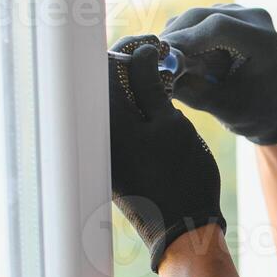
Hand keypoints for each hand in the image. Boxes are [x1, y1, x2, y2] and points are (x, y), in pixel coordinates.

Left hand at [108, 35, 225, 271]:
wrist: (182, 230)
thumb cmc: (183, 177)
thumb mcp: (172, 124)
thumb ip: (150, 85)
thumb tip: (140, 53)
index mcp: (106, 123)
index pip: (103, 68)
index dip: (128, 50)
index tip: (153, 46)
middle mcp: (94, 136)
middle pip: (101, 85)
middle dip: (129, 67)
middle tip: (159, 62)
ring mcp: (99, 152)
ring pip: (108, 104)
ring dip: (131, 88)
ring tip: (161, 83)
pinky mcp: (108, 163)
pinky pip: (113, 124)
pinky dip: (131, 110)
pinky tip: (154, 109)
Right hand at [160, 4, 276, 145]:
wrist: (270, 105)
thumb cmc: (251, 111)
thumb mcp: (222, 108)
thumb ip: (192, 90)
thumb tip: (156, 71)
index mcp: (264, 41)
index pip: (220, 27)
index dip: (186, 39)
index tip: (160, 56)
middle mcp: (255, 18)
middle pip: (202, 16)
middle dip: (174, 38)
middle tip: (150, 60)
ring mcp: (241, 11)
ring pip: (194, 17)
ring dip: (177, 38)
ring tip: (170, 66)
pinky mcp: (227, 12)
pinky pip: (196, 20)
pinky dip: (183, 37)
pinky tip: (180, 59)